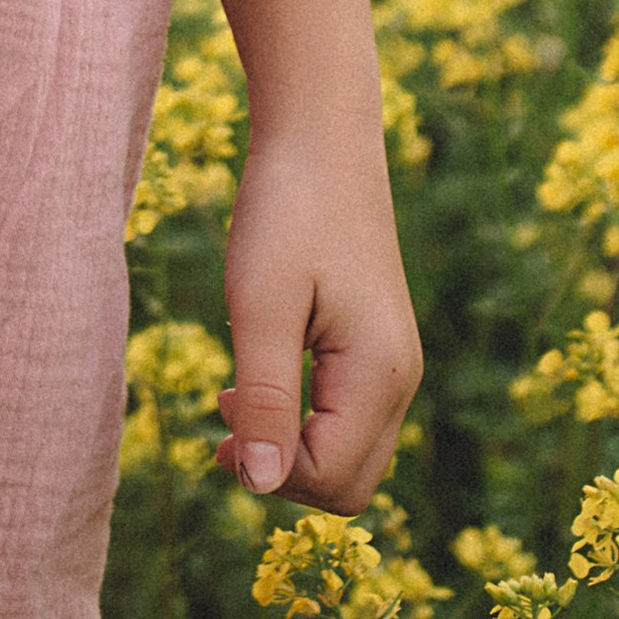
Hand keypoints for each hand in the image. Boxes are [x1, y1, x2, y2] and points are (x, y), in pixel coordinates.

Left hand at [215, 115, 420, 508]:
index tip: (217, 423)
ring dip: (290, 449)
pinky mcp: (377, 346)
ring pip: (350, 456)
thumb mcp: (260, 304)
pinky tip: (255, 381)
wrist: (321, 133)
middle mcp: (401, 379)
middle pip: (349, 484)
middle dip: (283, 473)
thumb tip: (258, 485)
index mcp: (379, 374)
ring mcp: (394, 363)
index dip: (269, 473)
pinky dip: (303, 421)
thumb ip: (263, 399)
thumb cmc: (285, 209)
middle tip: (222, 421)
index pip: (332, 479)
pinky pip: (347, 419)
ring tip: (231, 399)